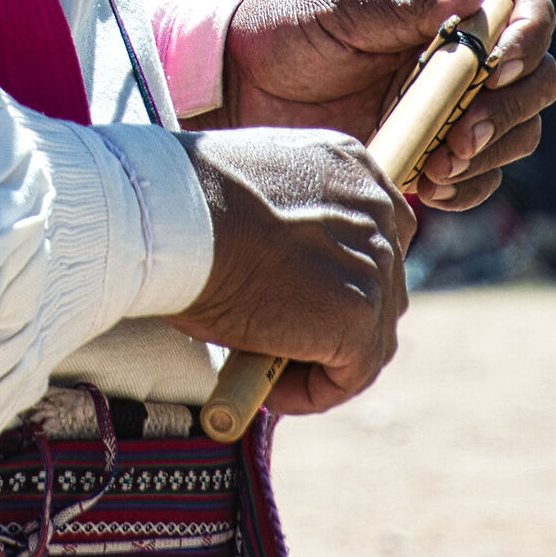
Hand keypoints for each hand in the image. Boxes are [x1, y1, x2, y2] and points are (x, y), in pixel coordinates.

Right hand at [166, 127, 408, 414]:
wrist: (171, 217)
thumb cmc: (186, 203)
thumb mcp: (256, 186)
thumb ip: (292, 214)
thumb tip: (287, 265)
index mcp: (351, 165)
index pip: (379, 230)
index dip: (344, 272)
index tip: (302, 297)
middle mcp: (375, 208)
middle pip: (383, 285)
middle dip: (341, 319)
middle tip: (283, 337)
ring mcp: (373, 262)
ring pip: (370, 336)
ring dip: (324, 358)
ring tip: (268, 366)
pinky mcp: (358, 314)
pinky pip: (350, 374)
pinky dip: (313, 391)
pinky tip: (268, 386)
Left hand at [204, 0, 555, 213]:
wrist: (246, 87)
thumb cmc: (292, 28)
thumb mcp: (343, 8)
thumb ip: (406, 4)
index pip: (525, 10)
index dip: (527, 39)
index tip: (497, 68)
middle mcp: (465, 49)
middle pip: (537, 80)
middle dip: (509, 111)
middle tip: (462, 138)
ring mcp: (455, 102)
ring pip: (517, 131)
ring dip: (490, 154)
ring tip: (438, 168)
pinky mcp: (438, 148)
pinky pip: (480, 175)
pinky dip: (467, 187)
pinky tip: (431, 188)